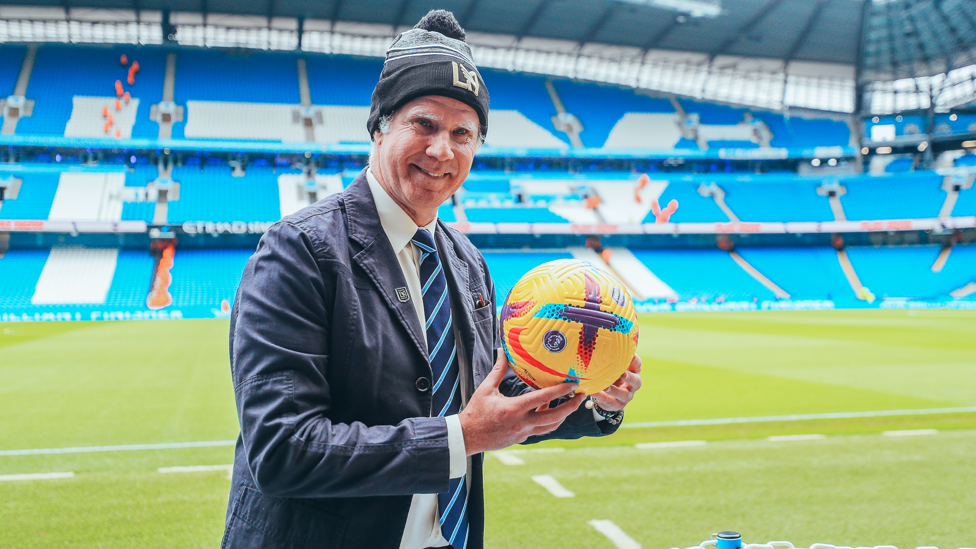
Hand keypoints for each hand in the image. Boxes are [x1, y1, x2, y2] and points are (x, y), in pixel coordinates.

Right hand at [459, 349, 585, 455]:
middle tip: (581, 396)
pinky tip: (549, 409)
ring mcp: (523, 433)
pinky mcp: (522, 438)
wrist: (468, 437)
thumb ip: (498, 370)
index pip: (543, 398)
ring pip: (550, 426)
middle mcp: (521, 423)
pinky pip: (541, 429)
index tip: (574, 384)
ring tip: (569, 403)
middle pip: (554, 417)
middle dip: (571, 407)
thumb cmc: (476, 411)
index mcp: (513, 408)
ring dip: (562, 415)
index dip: (561, 390)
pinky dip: (548, 420)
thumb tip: (501, 351)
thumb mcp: (487, 388)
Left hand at [589, 354, 641, 412]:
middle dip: (630, 377)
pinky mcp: (617, 404)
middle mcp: (633, 384)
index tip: (628, 354)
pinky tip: (594, 392)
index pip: (637, 364)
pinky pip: (610, 401)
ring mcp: (627, 395)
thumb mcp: (613, 365)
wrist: (610, 396)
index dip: (634, 359)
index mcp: (633, 371)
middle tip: (622, 373)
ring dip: (616, 390)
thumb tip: (597, 336)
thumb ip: (609, 355)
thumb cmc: (612, 374)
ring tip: (607, 387)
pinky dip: (602, 397)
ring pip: (625, 394)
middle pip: (637, 381)